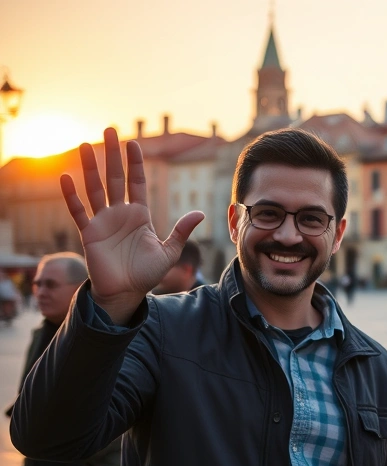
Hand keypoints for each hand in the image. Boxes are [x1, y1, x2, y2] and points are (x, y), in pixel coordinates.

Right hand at [61, 128, 203, 322]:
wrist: (127, 293)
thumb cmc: (146, 273)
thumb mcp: (169, 251)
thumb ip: (182, 231)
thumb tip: (201, 213)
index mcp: (139, 214)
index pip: (137, 182)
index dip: (135, 163)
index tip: (133, 143)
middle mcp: (120, 213)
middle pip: (114, 178)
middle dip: (112, 155)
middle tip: (109, 130)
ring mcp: (102, 221)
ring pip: (94, 188)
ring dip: (89, 167)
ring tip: (84, 145)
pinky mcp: (89, 233)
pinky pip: (78, 211)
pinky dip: (71, 195)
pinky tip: (65, 177)